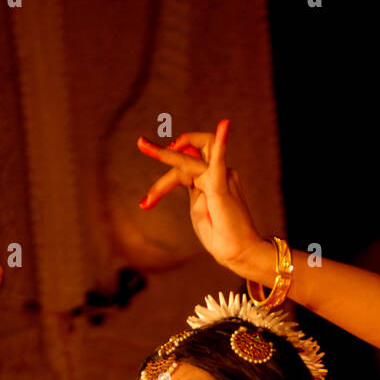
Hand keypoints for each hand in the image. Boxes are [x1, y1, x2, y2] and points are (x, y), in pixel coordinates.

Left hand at [137, 120, 266, 274]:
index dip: (162, 184)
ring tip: (145, 146)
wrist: (238, 252)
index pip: (182, 169)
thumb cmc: (220, 236)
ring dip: (165, 155)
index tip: (145, 203)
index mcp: (208, 182)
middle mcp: (216, 174)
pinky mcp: (222, 185)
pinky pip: (219, 161)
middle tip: (141, 143)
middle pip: (187, 155)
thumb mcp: (199, 212)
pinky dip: (220, 143)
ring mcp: (221, 178)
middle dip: (163, 152)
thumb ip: (193, 194)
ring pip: (192, 158)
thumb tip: (181, 176)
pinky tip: (224, 126)